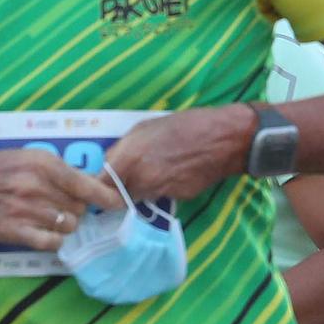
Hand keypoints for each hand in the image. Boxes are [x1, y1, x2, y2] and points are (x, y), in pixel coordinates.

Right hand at [0, 148, 120, 252]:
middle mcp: (37, 187)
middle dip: (76, 209)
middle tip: (61, 206)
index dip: (106, 197)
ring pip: (68, 225)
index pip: (87, 185)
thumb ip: (57, 171)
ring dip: (64, 224)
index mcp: (43, 164)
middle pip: (79, 208)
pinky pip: (51, 242)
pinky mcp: (13, 232)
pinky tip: (43, 232)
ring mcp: (25, 211)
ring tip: (48, 217)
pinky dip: (53, 240)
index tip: (116, 204)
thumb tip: (89, 185)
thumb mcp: (27, 157)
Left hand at [103, 106, 253, 202]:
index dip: (99, 185)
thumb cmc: (185, 125)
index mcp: (129, 159)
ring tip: (154, 171)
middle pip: (118, 196)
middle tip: (128, 176)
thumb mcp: (146, 127)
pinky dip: (161, 189)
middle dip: (120, 188)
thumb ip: (123, 148)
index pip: (100, 186)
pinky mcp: (176, 199)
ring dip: (140, 189)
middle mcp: (140, 180)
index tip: (101, 182)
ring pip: (138, 198)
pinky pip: (159, 196)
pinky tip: (174, 174)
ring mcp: (159, 192)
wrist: (224, 139)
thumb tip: (110, 164)